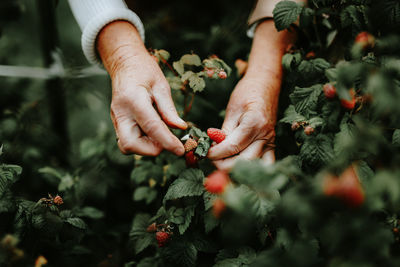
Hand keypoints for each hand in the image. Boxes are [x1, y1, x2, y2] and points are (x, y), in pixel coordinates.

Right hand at [97, 21, 186, 155]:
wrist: (124, 62)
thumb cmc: (144, 70)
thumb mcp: (161, 85)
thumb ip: (169, 110)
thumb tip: (180, 128)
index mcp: (133, 99)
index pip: (151, 127)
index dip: (167, 142)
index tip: (180, 150)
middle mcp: (120, 112)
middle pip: (130, 145)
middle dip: (151, 149)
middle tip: (168, 141)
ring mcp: (116, 118)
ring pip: (127, 146)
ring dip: (146, 147)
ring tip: (161, 135)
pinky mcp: (117, 122)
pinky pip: (128, 140)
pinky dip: (142, 142)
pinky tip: (153, 132)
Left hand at [207, 20, 295, 169]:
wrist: (266, 84)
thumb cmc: (247, 92)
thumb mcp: (232, 109)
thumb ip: (224, 131)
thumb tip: (213, 148)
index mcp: (254, 123)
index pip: (232, 147)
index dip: (215, 154)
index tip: (203, 153)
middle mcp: (265, 136)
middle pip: (242, 162)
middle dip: (222, 164)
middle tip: (210, 158)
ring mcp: (271, 143)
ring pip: (253, 167)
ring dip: (235, 170)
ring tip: (222, 163)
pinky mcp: (272, 146)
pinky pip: (265, 165)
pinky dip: (252, 170)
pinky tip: (239, 169)